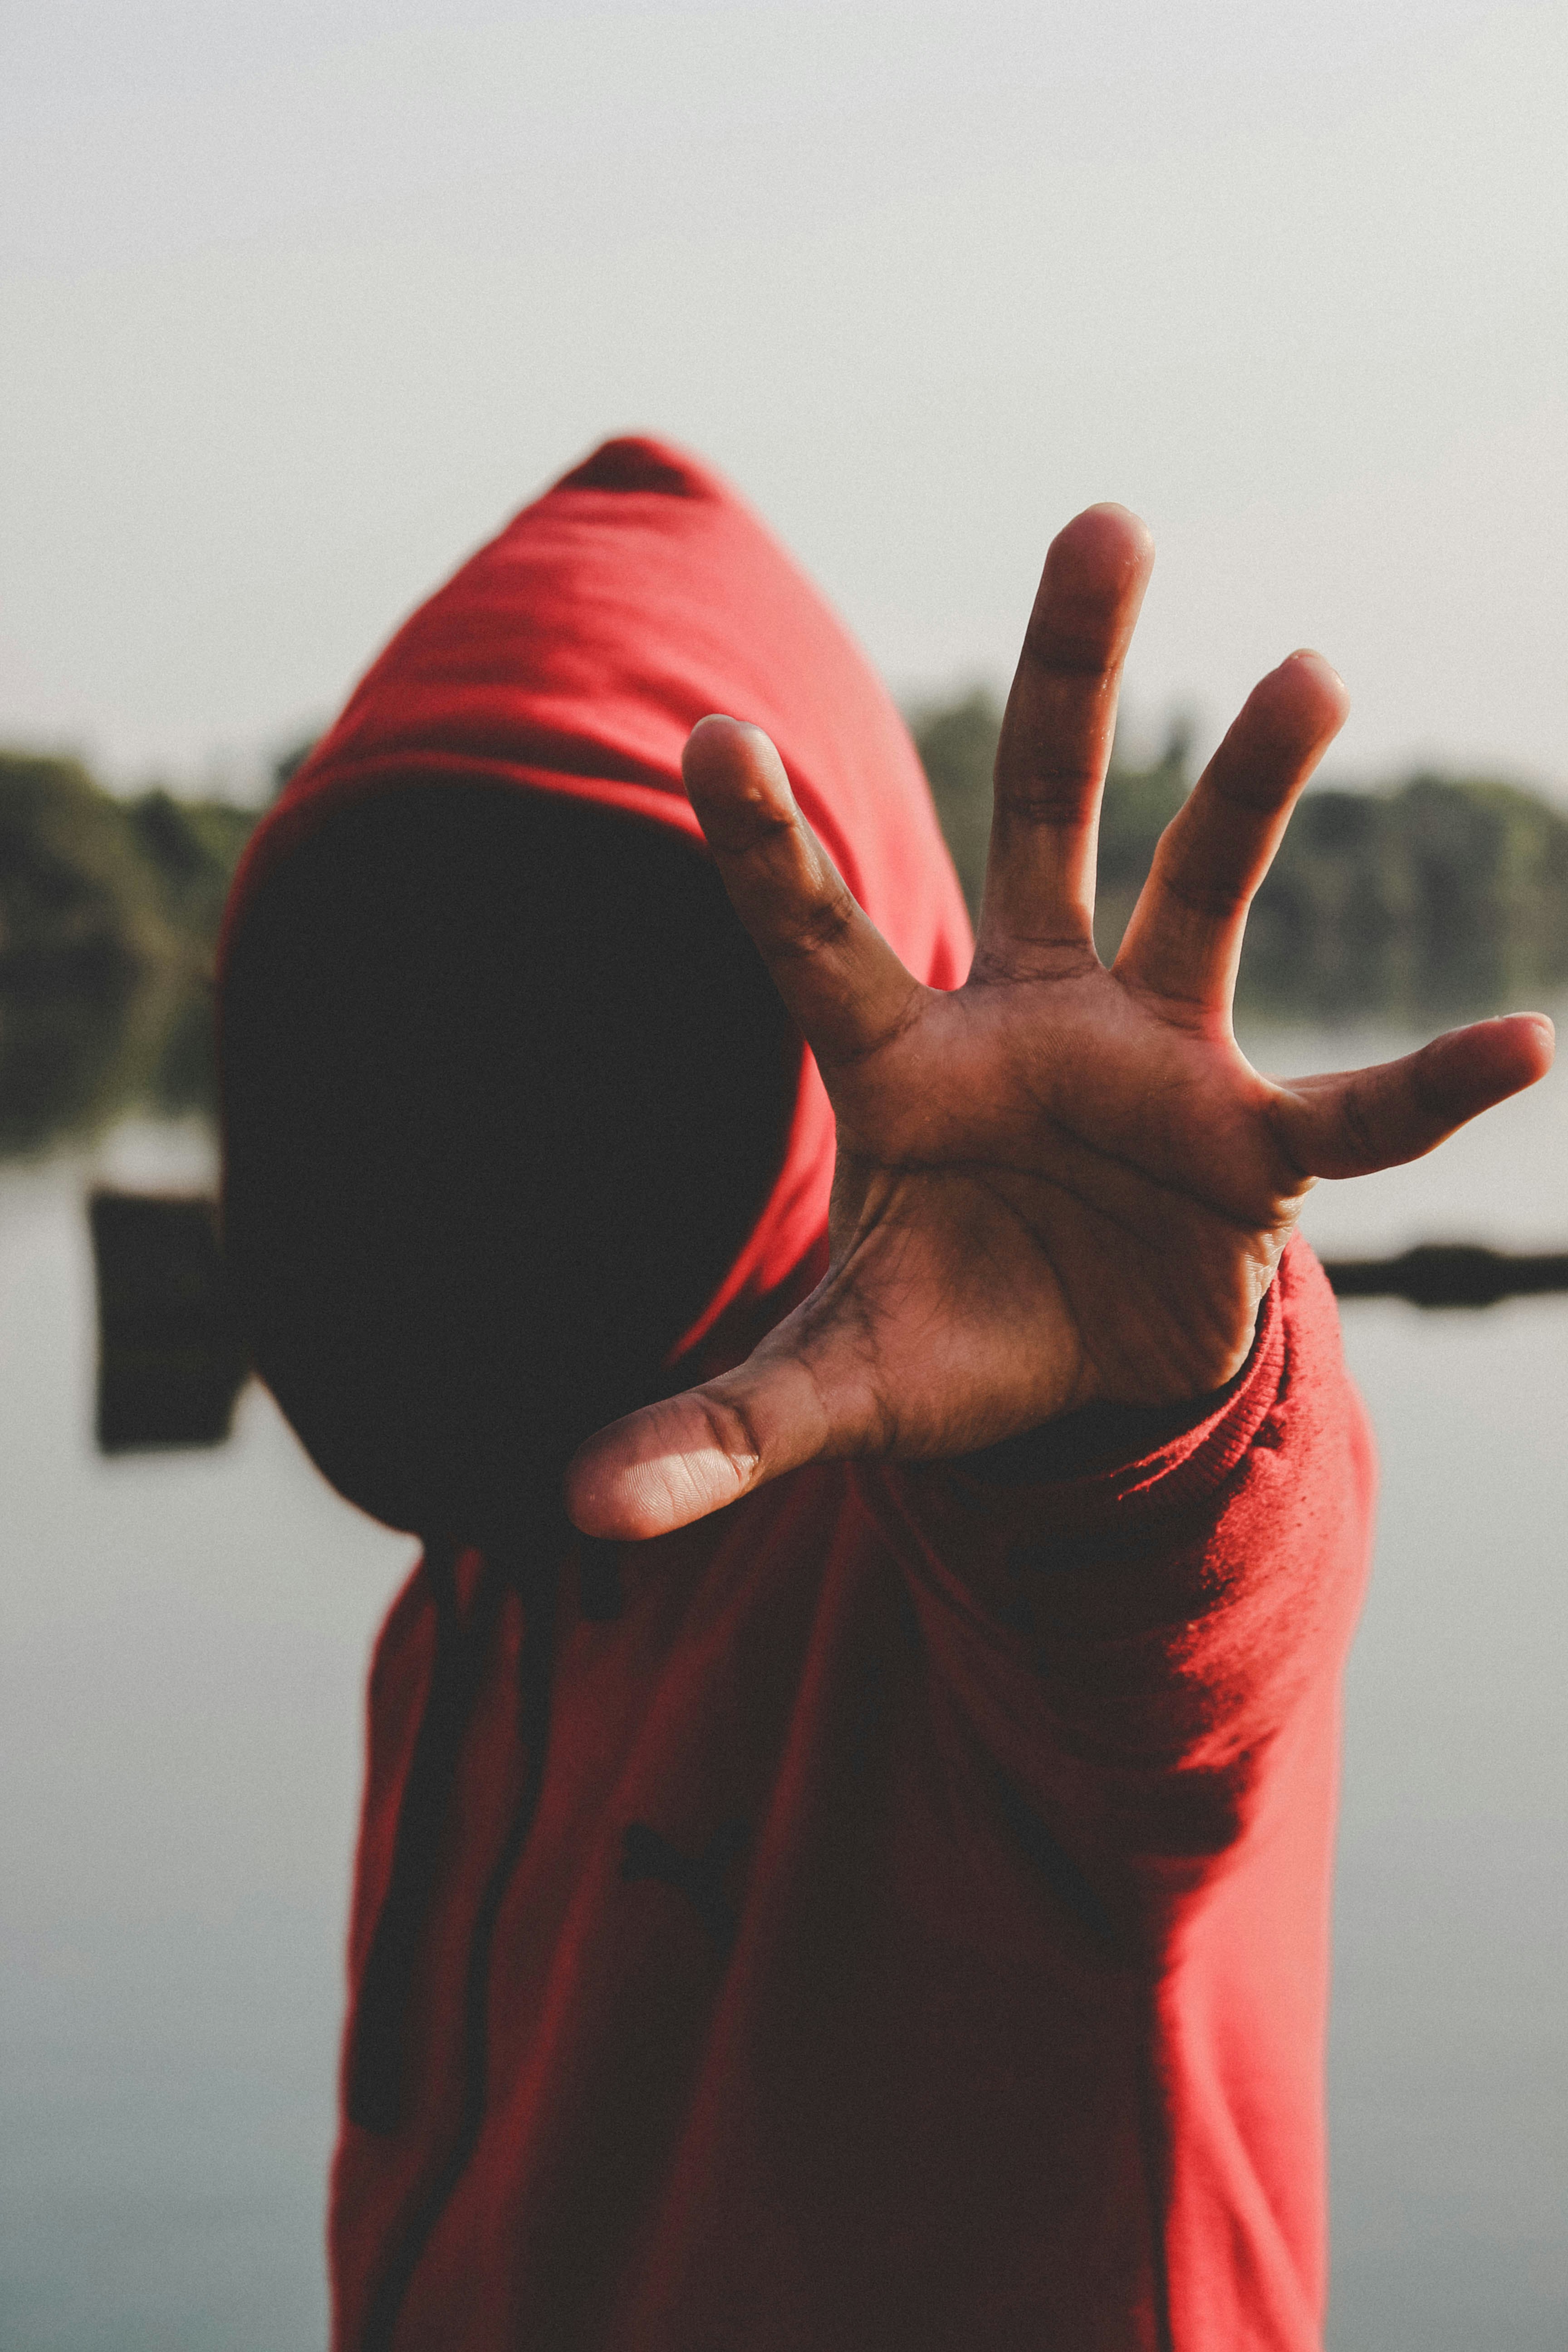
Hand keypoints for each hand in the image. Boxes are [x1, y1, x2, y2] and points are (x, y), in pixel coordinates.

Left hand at [566, 506, 1553, 1541]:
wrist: (1072, 1373)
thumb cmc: (942, 1339)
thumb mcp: (831, 1383)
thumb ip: (719, 1430)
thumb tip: (573, 1508)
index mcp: (901, 1063)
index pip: (817, 937)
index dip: (766, 847)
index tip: (710, 737)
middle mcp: (1031, 1022)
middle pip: (1041, 818)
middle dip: (1070, 678)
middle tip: (1104, 521)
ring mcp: (1152, 1063)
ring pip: (1204, 893)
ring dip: (1251, 790)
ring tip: (1306, 673)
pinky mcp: (1251, 1146)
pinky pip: (1352, 1108)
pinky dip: (1433, 1083)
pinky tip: (1527, 1040)